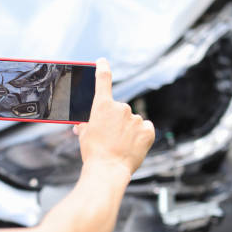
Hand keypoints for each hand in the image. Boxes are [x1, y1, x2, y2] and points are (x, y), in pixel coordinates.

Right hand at [73, 58, 154, 175]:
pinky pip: (145, 128)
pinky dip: (140, 135)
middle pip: (119, 109)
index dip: (102, 67)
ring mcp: (136, 118)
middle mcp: (121, 107)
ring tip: (121, 145)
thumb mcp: (84, 135)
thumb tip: (83, 125)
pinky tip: (133, 145)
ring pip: (132, 120)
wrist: (107, 170)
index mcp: (102, 105)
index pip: (103, 79)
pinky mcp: (148, 130)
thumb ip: (87, 124)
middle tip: (110, 137)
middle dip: (115, 120)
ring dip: (128, 129)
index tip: (102, 61)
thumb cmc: (93, 153)